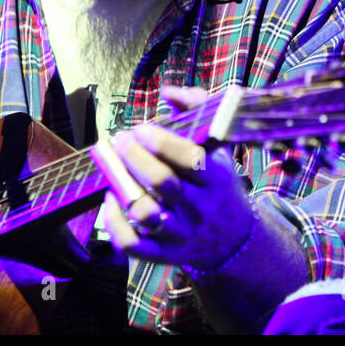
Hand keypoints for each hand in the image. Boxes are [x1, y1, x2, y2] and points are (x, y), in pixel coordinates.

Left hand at [100, 85, 256, 270]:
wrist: (234, 239)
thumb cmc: (218, 183)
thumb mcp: (219, 146)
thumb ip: (198, 109)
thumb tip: (168, 91)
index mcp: (215, 178)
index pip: (190, 159)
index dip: (161, 141)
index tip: (141, 127)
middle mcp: (198, 207)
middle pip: (164, 183)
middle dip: (135, 158)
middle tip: (120, 141)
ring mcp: (180, 233)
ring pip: (146, 215)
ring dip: (123, 188)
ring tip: (113, 168)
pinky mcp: (164, 254)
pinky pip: (134, 246)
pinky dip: (115, 224)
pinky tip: (110, 200)